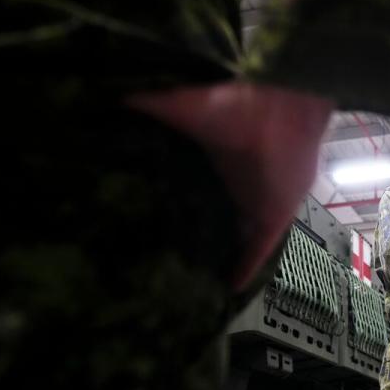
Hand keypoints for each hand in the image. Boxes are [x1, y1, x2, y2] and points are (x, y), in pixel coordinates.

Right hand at [126, 80, 334, 289]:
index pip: (188, 190)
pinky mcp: (274, 215)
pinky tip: (230, 287)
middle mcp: (232, 186)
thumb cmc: (235, 103)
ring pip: (234, 237)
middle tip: (160, 261)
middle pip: (211, 217)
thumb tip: (105, 102)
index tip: (139, 224)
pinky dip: (246, 266)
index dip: (168, 205)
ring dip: (218, 254)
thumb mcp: (185, 105)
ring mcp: (254, 202)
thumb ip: (150, 106)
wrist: (284, 105)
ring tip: (189, 281)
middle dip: (193, 235)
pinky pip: (259, 248)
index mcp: (213, 162)